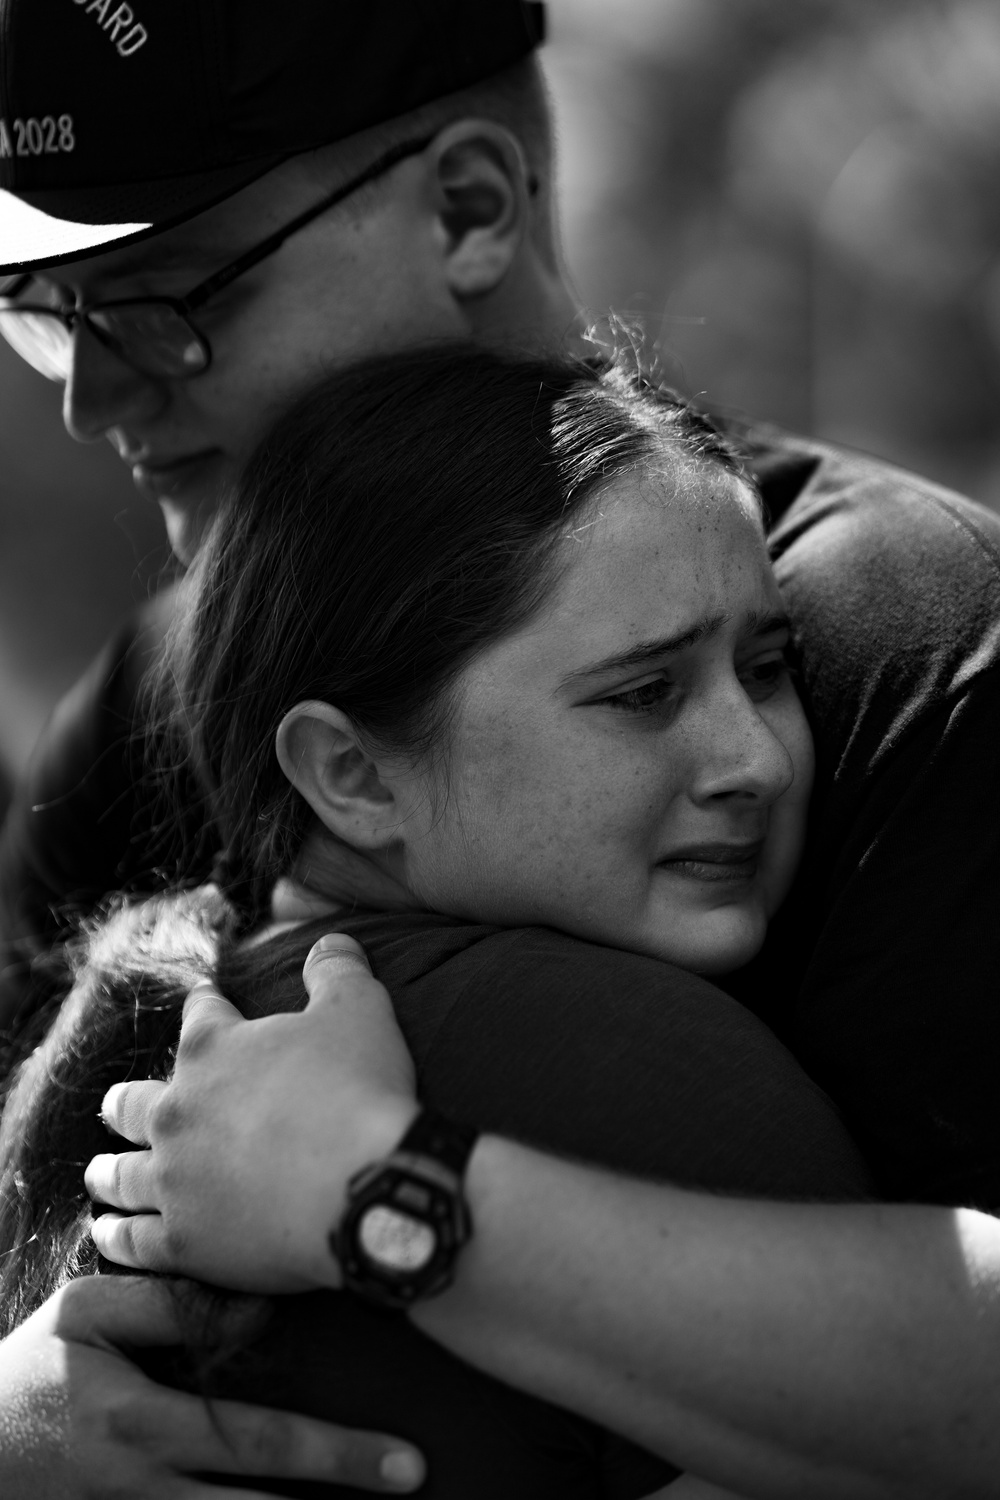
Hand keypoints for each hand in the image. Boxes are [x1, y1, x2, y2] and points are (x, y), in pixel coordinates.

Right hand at [0, 1276, 424, 1496]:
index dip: (332, 1454)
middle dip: (340, 1494)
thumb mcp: (84, 1315)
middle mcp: (143, 1488)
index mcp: (139, 1423)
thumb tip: (260, 1310)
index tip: (401, 1458)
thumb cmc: (33, 1369)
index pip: (255, 1441)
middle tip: (412, 1484)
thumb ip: (167, 1305)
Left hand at [86, 934, 418, 1291]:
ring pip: (123, 1174)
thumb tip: (333, 940)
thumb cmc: (361, 1092)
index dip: (205, 1006)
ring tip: (97, 1171)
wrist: (368, 1188)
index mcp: (213, 1050)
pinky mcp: (183, 1241)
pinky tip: (106, 1233)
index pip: (200, 1017)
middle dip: (124, 1101)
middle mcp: (177, 1112)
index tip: (205, 1002)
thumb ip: (338, 970)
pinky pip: (135, 1240)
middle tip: (113, 1104)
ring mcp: (174, 1180)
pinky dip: (116, 1236)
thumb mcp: (360, 1008)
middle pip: (135, 1102)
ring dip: (108, 1170)